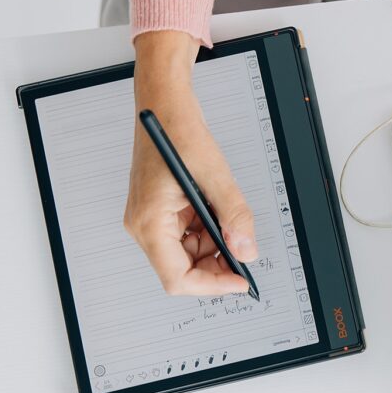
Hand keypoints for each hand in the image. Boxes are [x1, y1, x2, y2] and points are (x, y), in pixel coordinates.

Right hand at [124, 31, 257, 295]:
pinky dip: (208, 231)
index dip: (212, 286)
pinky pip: (187, 236)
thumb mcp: (216, 177)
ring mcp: (151, 220)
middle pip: (181, 270)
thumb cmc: (179, 132)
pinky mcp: (161, 212)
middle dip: (216, 265)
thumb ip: (234, 218)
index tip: (242, 281)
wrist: (165, 105)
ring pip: (187, 254)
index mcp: (149, 223)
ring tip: (231, 221)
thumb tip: (247, 252)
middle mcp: (144, 226)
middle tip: (245, 252)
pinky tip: (219, 212)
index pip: (177, 279)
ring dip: (214, 246)